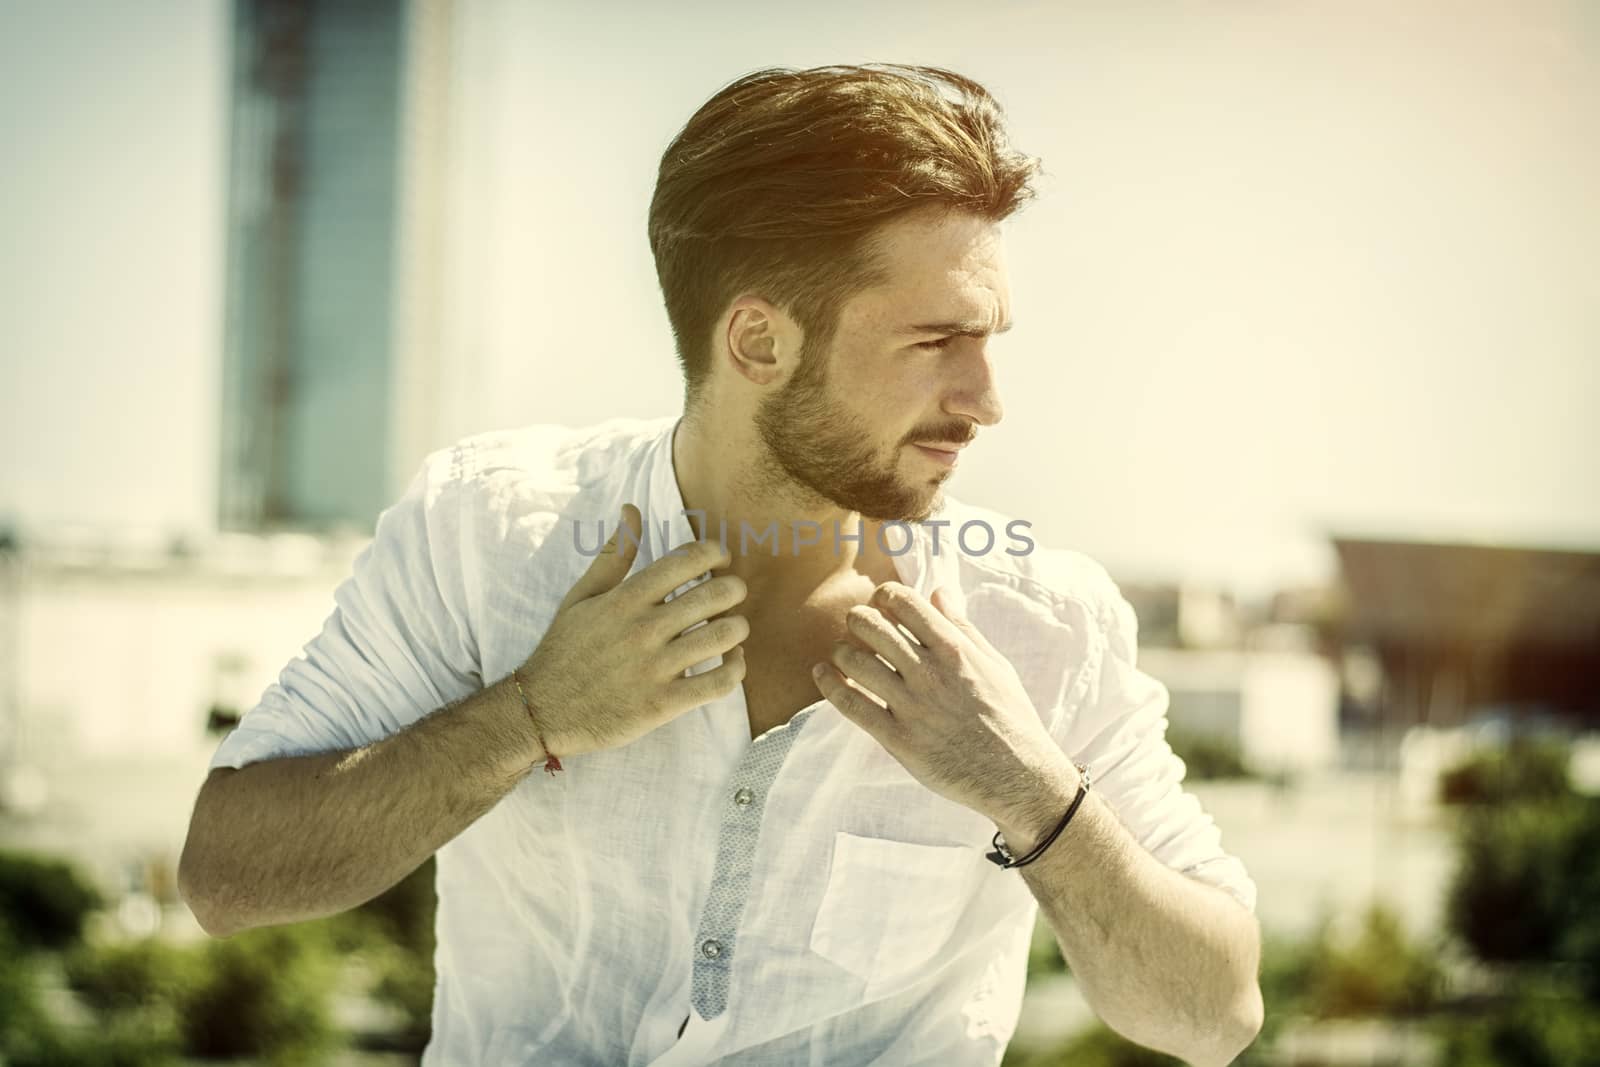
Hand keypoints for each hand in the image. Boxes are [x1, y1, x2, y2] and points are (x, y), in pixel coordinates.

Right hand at [515, 503, 747, 761]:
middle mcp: (643, 628)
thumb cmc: (564, 650)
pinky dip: (736, 668)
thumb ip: (613, 554)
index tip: (718, 561)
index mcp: (626, 598)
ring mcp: (655, 668)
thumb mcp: (581, 596)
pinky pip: (719, 682)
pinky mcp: (663, 704)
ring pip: (725, 636)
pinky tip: (731, 661)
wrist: (541, 711)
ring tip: (731, 629)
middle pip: (716, 594)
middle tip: (729, 597)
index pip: (688, 559)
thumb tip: (632, 508)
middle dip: (734, 590)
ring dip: (738, 628)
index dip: (715, 553)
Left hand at [811, 581, 1062, 818]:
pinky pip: (852, 706)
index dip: (884, 595)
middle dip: (858, 618)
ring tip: (844, 653)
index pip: (905, 603)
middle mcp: (930, 673)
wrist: (1016, 776)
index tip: (881, 603)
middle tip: (857, 626)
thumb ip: (962, 627)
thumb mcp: (995, 664)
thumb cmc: (1009, 717)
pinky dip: (830, 685)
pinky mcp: (899, 739)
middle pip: (873, 626)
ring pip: (856, 662)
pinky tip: (823, 673)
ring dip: (842, 650)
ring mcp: (912, 707)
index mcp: (955, 650)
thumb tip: (940, 591)